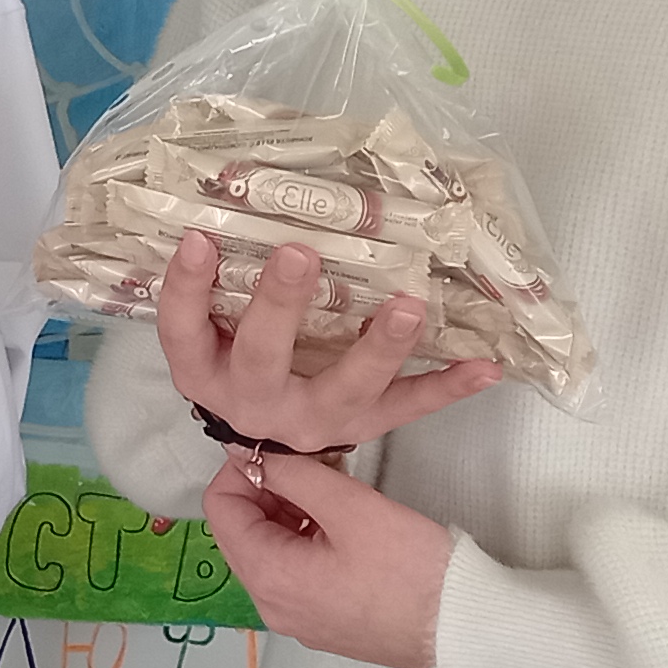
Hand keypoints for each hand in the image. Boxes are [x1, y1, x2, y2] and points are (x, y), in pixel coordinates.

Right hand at [155, 228, 497, 460]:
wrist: (267, 461)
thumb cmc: (237, 370)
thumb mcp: (207, 338)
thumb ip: (213, 290)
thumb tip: (227, 206)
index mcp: (205, 371)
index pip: (182, 329)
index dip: (186, 287)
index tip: (197, 238)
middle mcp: (253, 401)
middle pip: (262, 356)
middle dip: (281, 305)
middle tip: (298, 253)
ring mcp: (312, 420)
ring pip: (344, 387)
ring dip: (380, 347)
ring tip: (408, 306)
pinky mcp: (361, 427)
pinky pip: (406, 408)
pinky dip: (448, 389)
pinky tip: (486, 367)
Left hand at [202, 451, 448, 667]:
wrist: (464, 630)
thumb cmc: (414, 574)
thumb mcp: (351, 508)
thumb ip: (295, 474)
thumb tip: (251, 452)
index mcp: (269, 577)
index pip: (219, 508)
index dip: (241, 468)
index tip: (276, 448)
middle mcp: (272, 605)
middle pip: (240, 530)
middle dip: (268, 489)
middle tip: (312, 465)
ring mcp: (297, 617)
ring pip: (269, 548)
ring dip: (289, 511)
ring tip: (333, 489)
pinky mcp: (324, 621)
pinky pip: (295, 571)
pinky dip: (306, 538)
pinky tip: (343, 522)